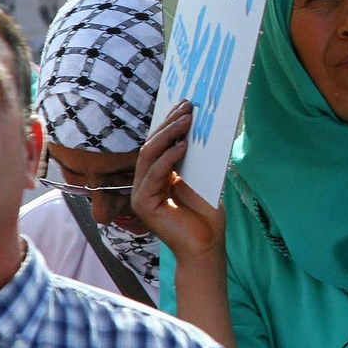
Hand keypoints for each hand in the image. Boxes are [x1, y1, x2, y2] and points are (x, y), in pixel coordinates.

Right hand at [132, 100, 226, 265]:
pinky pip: (154, 175)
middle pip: (151, 146)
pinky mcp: (143, 204)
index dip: (169, 123)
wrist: (207, 244)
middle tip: (186, 107)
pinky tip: (182, 146)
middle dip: (168, 125)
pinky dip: (168, 158)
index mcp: (158, 175)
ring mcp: (141, 193)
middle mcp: (145, 183)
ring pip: (149, 156)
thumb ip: (194, 156)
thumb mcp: (202, 176)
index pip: (159, 144)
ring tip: (186, 121)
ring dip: (168, 136)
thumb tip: (198, 125)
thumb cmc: (206, 213)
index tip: (185, 104)